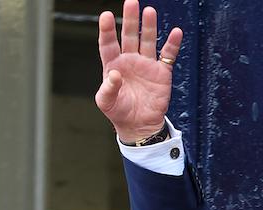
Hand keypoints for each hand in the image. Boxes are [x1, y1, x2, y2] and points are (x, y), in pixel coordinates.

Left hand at [95, 0, 182, 142]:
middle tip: (131, 2)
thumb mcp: (106, 103)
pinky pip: (168, 55)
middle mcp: (130, 61)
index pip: (108, 44)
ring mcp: (146, 64)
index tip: (106, 15)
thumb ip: (108, 88)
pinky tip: (175, 32)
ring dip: (150, 26)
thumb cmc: (119, 112)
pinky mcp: (161, 72)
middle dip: (130, 19)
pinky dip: (172, 44)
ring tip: (149, 11)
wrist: (138, 124)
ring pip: (148, 40)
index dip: (107, 30)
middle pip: (130, 36)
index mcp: (113, 66)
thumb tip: (114, 74)